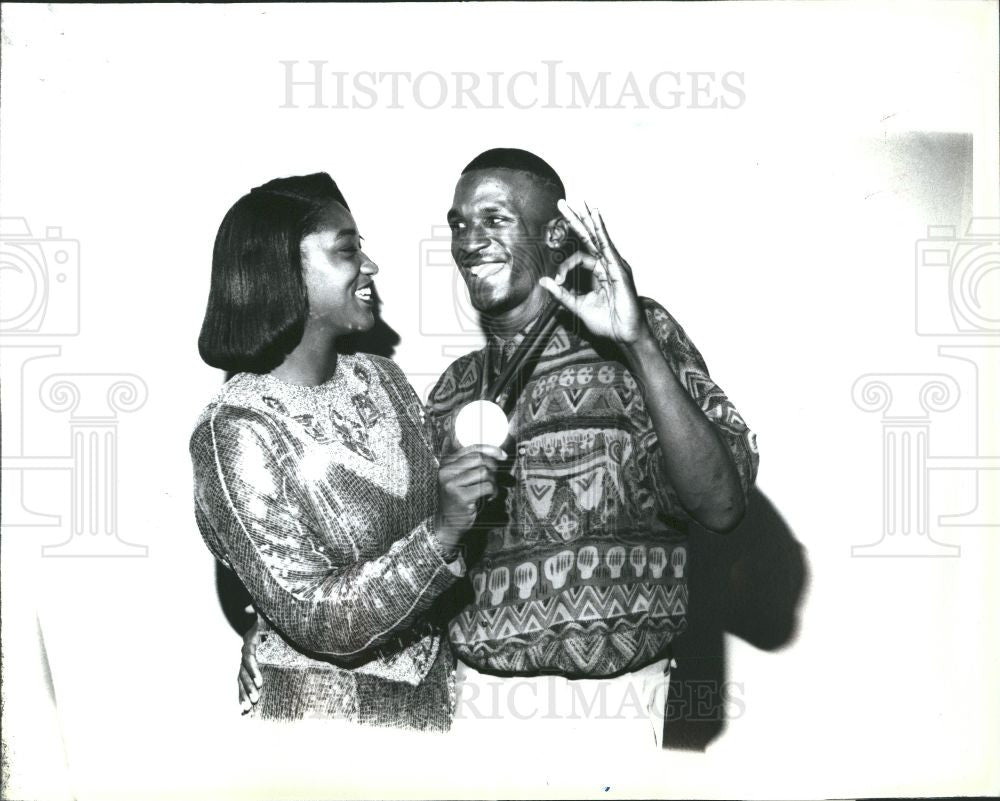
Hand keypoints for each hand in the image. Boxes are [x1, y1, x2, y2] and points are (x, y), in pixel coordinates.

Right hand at [238, 605, 262, 712]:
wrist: (269, 622)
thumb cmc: (271, 618)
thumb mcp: (268, 614)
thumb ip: (259, 611)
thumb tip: (249, 608)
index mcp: (251, 640)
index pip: (249, 657)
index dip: (253, 670)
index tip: (260, 682)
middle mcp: (245, 652)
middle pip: (243, 672)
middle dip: (248, 686)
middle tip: (255, 699)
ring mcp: (245, 661)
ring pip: (241, 680)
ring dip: (243, 694)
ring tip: (247, 707)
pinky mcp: (248, 669)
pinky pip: (242, 683)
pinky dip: (242, 695)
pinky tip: (243, 708)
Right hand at [434, 444, 505, 553]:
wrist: (447, 522)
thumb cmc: (458, 499)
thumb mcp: (460, 478)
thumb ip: (471, 464)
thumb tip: (495, 453)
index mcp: (447, 463)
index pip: (472, 448)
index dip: (491, 450)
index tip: (503, 456)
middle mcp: (446, 471)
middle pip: (479, 459)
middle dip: (492, 467)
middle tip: (493, 479)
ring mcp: (452, 483)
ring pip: (484, 472)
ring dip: (493, 482)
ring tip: (490, 490)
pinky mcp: (461, 496)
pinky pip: (486, 486)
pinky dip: (493, 492)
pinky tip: (489, 498)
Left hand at [539, 199, 648, 345]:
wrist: (625, 335)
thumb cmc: (607, 322)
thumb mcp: (578, 306)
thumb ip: (561, 294)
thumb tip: (544, 281)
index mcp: (599, 271)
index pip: (578, 257)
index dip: (563, 266)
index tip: (557, 281)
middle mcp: (607, 264)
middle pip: (589, 237)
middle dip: (576, 219)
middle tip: (561, 203)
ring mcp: (614, 265)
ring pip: (598, 237)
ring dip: (587, 219)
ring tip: (580, 203)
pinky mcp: (619, 270)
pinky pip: (607, 246)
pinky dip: (601, 231)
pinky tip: (595, 216)